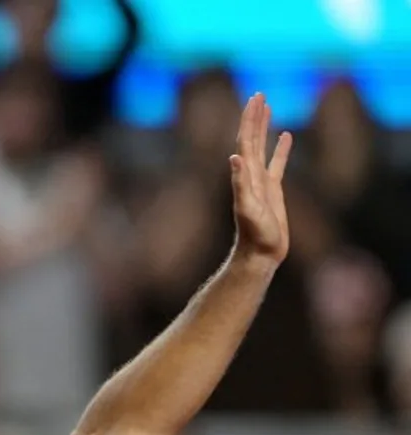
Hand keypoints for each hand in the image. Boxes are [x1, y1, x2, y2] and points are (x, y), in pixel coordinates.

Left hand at [229, 93, 292, 266]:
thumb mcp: (247, 208)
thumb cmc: (254, 234)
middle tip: (259, 94)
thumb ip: (239, 183)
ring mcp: (261, 181)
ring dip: (264, 127)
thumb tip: (234, 157)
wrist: (260, 253)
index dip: (249, 119)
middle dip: (255, 117)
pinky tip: (287, 136)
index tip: (255, 98)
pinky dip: (281, 149)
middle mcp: (250, 175)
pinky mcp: (272, 190)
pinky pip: (277, 164)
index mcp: (245, 175)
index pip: (246, 140)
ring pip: (263, 147)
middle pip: (252, 138)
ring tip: (268, 107)